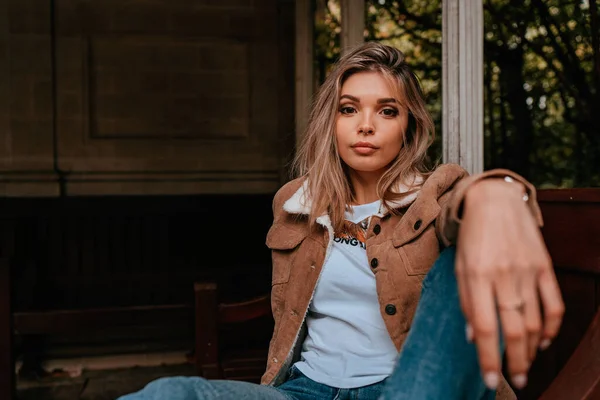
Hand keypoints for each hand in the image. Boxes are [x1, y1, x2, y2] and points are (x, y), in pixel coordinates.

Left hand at [455, 178, 564, 389]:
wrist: (495, 200)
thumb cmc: (471, 237)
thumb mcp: (458, 266)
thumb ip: (465, 301)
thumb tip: (472, 336)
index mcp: (476, 276)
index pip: (484, 327)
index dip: (488, 358)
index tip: (491, 380)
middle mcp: (503, 275)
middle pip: (514, 330)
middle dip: (515, 362)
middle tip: (515, 381)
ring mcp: (527, 271)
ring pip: (535, 322)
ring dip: (532, 350)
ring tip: (525, 365)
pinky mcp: (544, 266)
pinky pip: (554, 304)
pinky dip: (551, 328)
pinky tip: (543, 341)